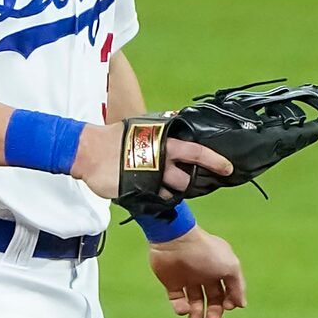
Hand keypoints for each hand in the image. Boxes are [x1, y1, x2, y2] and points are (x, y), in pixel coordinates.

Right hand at [71, 122, 233, 201]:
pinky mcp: (139, 192)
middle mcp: (162, 161)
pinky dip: (156, 197)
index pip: (197, 153)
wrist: (90, 151)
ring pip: (173, 193)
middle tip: (172, 177)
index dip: (214, 161)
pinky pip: (156, 200)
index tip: (228, 168)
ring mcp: (151, 179)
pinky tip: (145, 189)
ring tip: (154, 181)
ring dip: (169, 191)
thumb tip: (175, 117)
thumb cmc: (115, 138)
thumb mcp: (141, 126)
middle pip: (187, 179)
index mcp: (165, 143)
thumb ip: (160, 129)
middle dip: (185, 182)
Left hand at [148, 226, 245, 317]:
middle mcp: (205, 274)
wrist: (175, 241)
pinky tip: (184, 308)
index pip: (228, 290)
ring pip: (194, 302)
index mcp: (220, 268)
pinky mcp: (172, 283)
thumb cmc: (206, 253)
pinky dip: (181, 308)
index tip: (227, 306)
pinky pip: (177, 300)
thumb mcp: (230, 268)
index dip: (229, 301)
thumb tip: (242, 305)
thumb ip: (238, 287)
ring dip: (196, 314)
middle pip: (212, 298)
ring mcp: (188, 278)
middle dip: (214, 311)